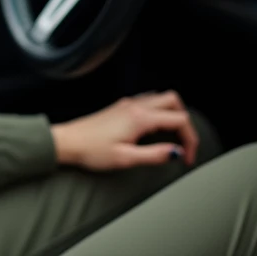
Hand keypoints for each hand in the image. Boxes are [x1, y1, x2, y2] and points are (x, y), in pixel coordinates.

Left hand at [50, 90, 199, 170]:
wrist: (68, 142)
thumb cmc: (91, 151)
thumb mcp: (125, 159)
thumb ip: (154, 155)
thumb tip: (176, 153)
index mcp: (140, 118)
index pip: (179, 120)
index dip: (189, 139)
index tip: (187, 158)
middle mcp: (136, 106)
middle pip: (174, 101)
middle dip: (185, 122)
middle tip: (184, 143)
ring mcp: (128, 103)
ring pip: (162, 98)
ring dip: (173, 114)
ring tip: (172, 137)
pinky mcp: (122, 106)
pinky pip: (149, 101)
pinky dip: (160, 111)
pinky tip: (155, 128)